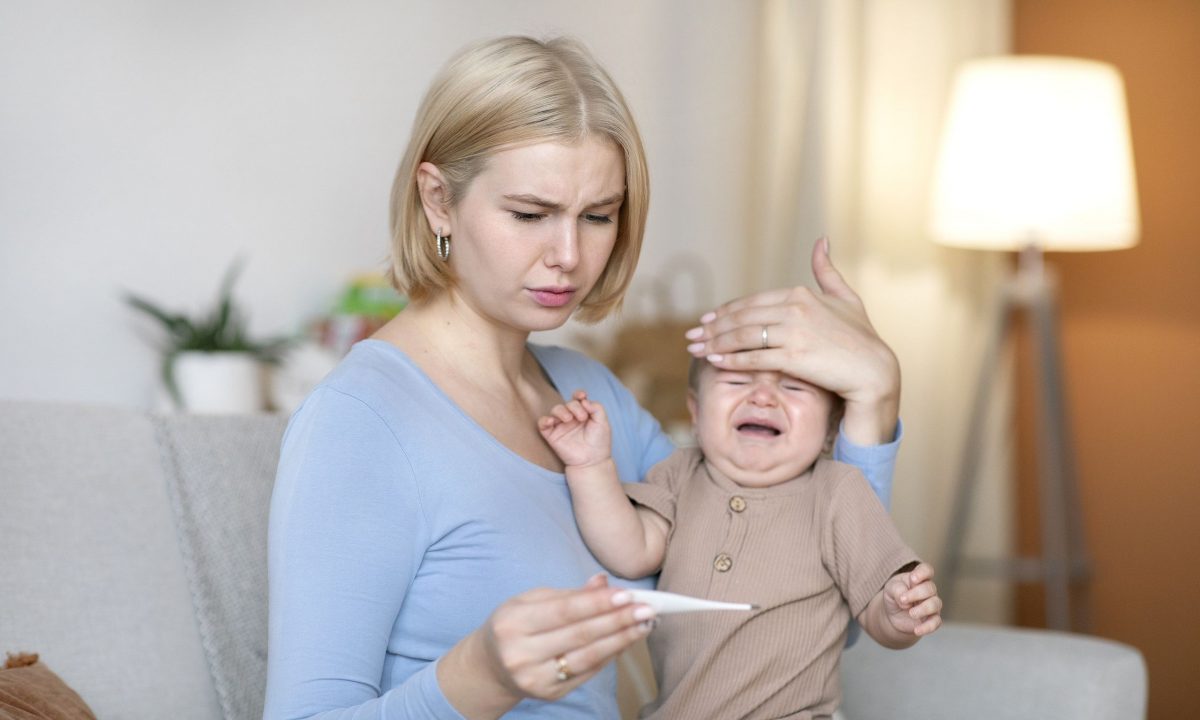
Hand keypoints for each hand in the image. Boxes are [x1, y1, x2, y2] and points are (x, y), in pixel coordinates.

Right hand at [439, 574, 655, 716]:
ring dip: (621, 640)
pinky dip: (609, 655)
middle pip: (579, 635)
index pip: (564, 611)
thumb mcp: (530, 601)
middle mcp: (521, 653)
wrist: (491, 666)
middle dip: (617, 620)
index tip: (626, 594)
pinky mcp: (549, 694)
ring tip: (644, 625)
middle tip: (647, 609)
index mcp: (514, 622)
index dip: (597, 603)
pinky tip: (626, 641)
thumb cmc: (514, 625)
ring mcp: (535, 678)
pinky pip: (586, 672)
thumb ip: (569, 594)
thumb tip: (604, 582)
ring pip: (587, 657)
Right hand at [537, 391, 611, 468]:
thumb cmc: (599, 443)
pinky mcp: (551, 435)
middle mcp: (571, 418)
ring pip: (555, 410)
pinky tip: (552, 421)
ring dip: (561, 411)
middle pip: (568, 403)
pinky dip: (545, 420)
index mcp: (583, 413)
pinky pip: (542, 423)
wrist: (592, 461)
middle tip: (582, 418)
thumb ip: (596, 408)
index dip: (578, 394)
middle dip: (574, 407)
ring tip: (569, 419)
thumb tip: (584, 400)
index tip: (582, 396)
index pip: (577, 399)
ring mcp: (561, 426)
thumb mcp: (603, 422)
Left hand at [684, 238, 900, 444]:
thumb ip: (827, 271)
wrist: (875, 370)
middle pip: (741, 318)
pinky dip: (730, 359)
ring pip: (742, 336)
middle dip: (712, 327)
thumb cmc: (861, 337)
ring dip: (714, 342)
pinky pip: (753, 358)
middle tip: (691, 335)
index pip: (751, 302)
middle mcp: (794, 309)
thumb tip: (822, 240)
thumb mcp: (846, 298)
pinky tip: (714, 360)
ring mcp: (793, 332)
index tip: (707, 319)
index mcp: (800, 294)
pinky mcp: (794, 357)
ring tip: (695, 349)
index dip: (725, 311)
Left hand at [881, 562, 941, 636]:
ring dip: (923, 609)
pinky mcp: (932, 620)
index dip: (922, 573)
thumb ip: (896, 589)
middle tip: (903, 600)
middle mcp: (928, 590)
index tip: (912, 579)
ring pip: (935, 604)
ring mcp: (932, 605)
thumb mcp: (890, 589)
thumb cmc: (894, 596)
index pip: (927, 570)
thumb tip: (904, 598)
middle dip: (916, 594)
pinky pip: (936, 622)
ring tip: (910, 613)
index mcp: (918, 579)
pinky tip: (916, 630)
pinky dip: (927, 627)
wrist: (893, 615)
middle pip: (930, 588)